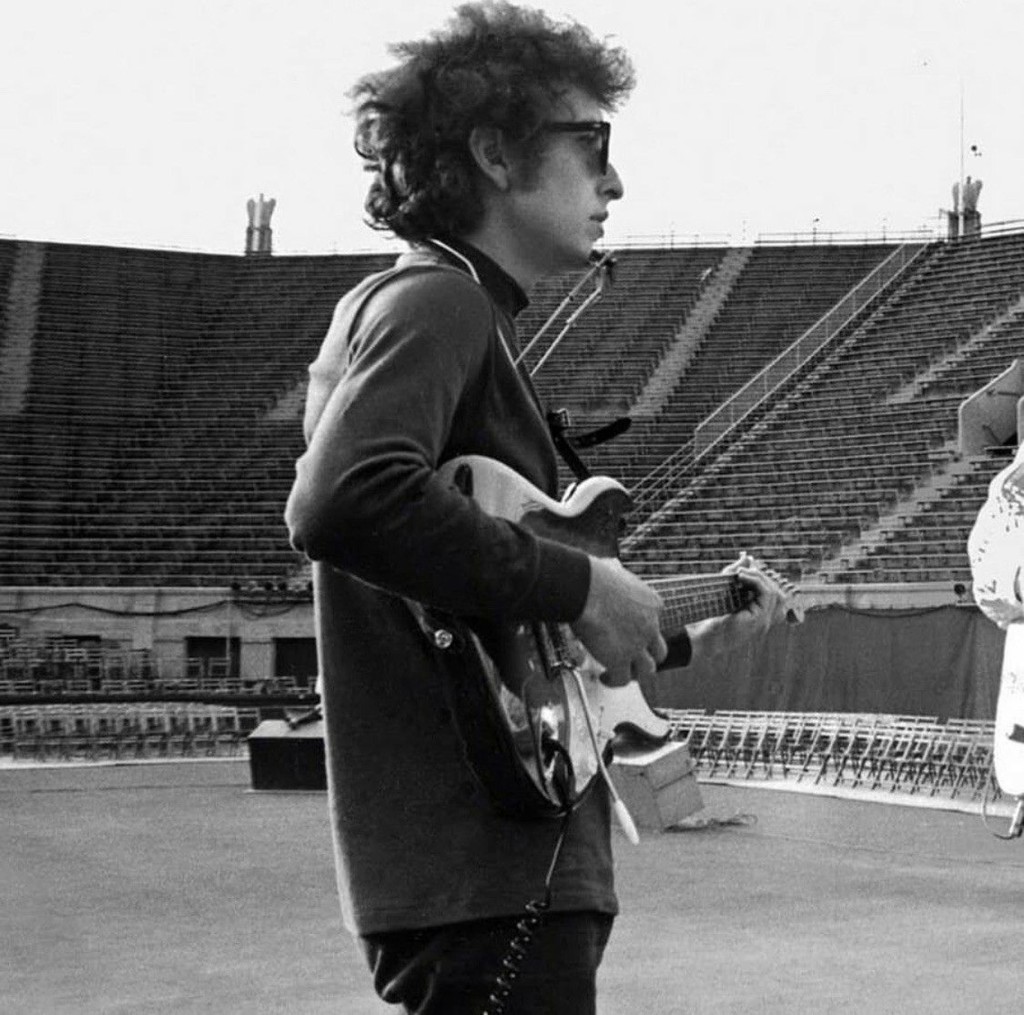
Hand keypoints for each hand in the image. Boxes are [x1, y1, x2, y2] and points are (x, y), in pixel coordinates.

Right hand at [571, 556, 667, 686]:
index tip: (631, 630)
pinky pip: (622, 679)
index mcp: (652, 603)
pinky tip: (605, 678)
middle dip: (648, 655)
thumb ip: (617, 582)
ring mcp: (638, 645)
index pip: (656, 620)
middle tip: (635, 657)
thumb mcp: (616, 574)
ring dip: (635, 672)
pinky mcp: (620, 659)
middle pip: (659, 649)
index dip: (643, 628)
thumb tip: (605, 571)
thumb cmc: (594, 577)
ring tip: (623, 673)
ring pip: (648, 669)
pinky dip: (614, 681)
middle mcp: (650, 626)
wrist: (585, 589)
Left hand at [688, 553, 790, 660]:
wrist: (701, 636)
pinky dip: (756, 581)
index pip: (773, 595)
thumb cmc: (709, 617)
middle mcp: (764, 620)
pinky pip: (767, 594)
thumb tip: (747, 558)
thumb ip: (735, 574)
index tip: (744, 571)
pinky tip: (741, 577)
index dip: (762, 580)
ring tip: (741, 574)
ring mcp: (763, 621)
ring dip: (758, 577)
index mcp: (757, 616)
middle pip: (776, 592)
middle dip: (760, 577)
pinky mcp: (759, 619)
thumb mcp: (724, 590)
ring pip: (774, 592)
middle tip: (742, 571)